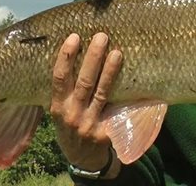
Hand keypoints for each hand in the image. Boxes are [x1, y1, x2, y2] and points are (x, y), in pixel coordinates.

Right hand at [50, 33, 122, 177]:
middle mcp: (73, 115)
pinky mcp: (106, 132)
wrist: (82, 158)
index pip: (59, 78)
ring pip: (102, 93)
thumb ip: (65, 90)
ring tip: (117, 53)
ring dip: (110, 71)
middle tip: (102, 36)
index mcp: (58, 107)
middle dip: (93, 58)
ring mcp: (90, 124)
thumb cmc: (71, 125)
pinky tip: (136, 82)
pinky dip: (127, 96)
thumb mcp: (60, 110)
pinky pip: (118, 110)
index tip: (74, 37)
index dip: (66, 57)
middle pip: (84, 82)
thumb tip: (74, 52)